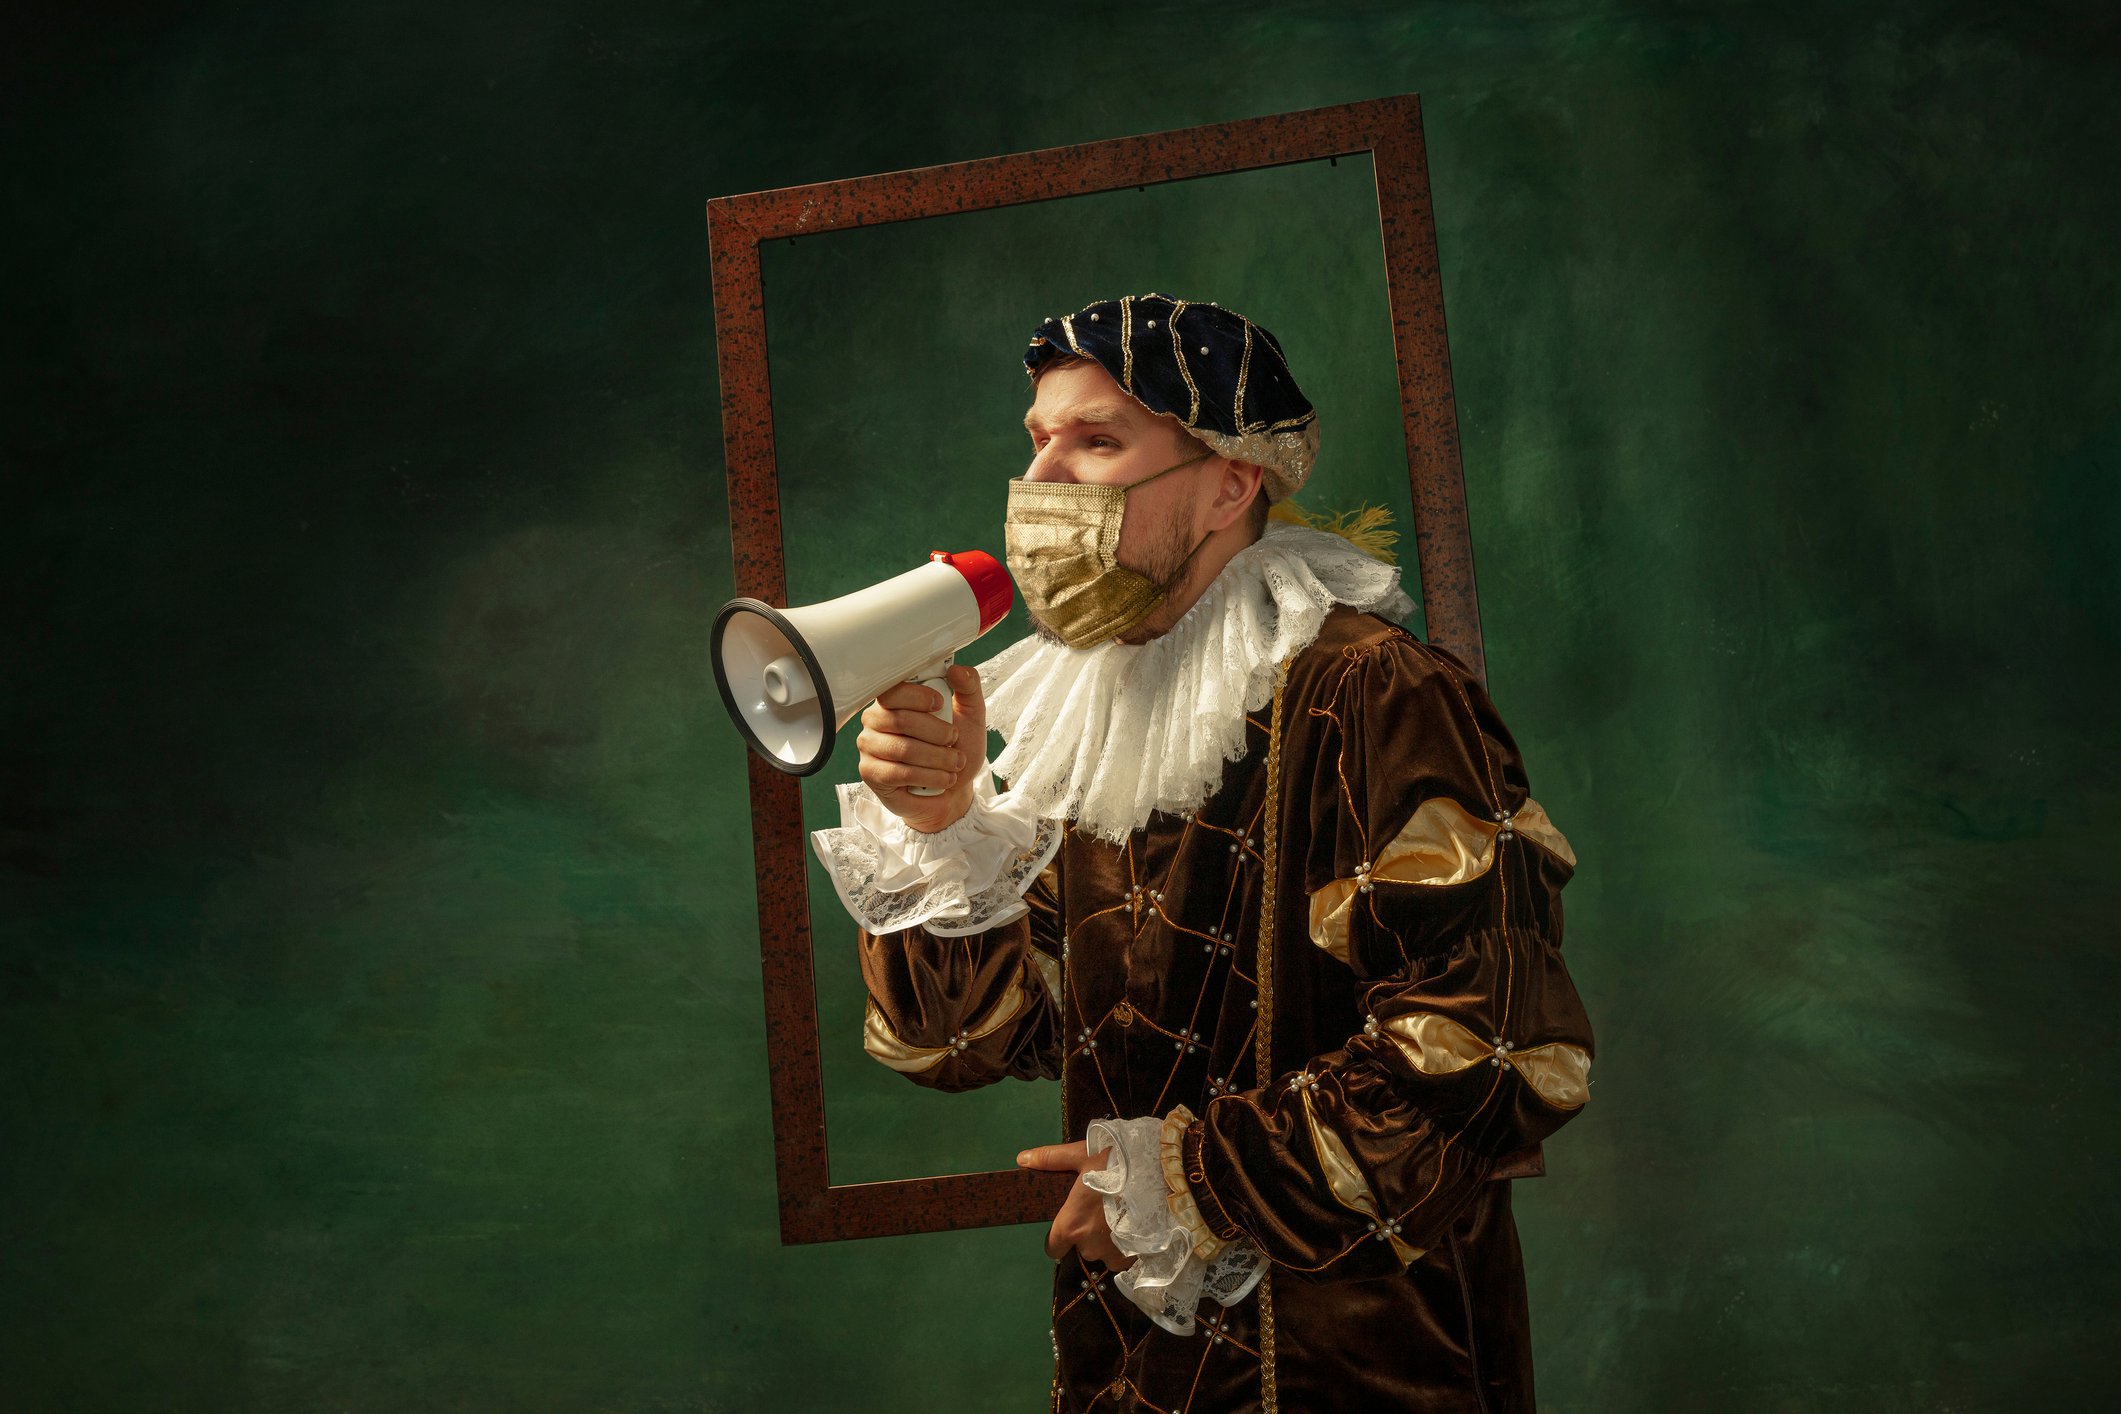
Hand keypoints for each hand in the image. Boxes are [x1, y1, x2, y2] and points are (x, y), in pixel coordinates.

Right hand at [856, 664, 986, 833]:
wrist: (954, 789)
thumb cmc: (956, 749)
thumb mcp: (971, 715)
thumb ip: (968, 688)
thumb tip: (957, 670)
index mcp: (895, 700)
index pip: (894, 690)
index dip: (917, 696)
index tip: (939, 703)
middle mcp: (876, 720)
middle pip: (900, 720)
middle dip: (936, 733)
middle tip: (955, 740)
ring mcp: (870, 747)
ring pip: (902, 749)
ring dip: (937, 758)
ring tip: (955, 763)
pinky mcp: (871, 773)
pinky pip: (899, 773)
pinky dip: (929, 777)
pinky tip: (944, 778)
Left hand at [1018, 1139, 1136, 1270]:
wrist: (1162, 1173)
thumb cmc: (1116, 1163)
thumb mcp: (1082, 1156)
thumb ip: (1051, 1160)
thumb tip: (1022, 1158)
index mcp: (1071, 1226)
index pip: (1053, 1248)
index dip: (1059, 1238)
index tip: (1070, 1225)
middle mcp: (1090, 1246)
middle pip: (1082, 1249)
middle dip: (1089, 1234)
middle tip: (1103, 1209)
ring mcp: (1114, 1255)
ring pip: (1106, 1254)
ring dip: (1110, 1241)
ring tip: (1122, 1215)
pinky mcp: (1136, 1257)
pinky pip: (1126, 1256)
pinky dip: (1129, 1244)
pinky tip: (1137, 1224)